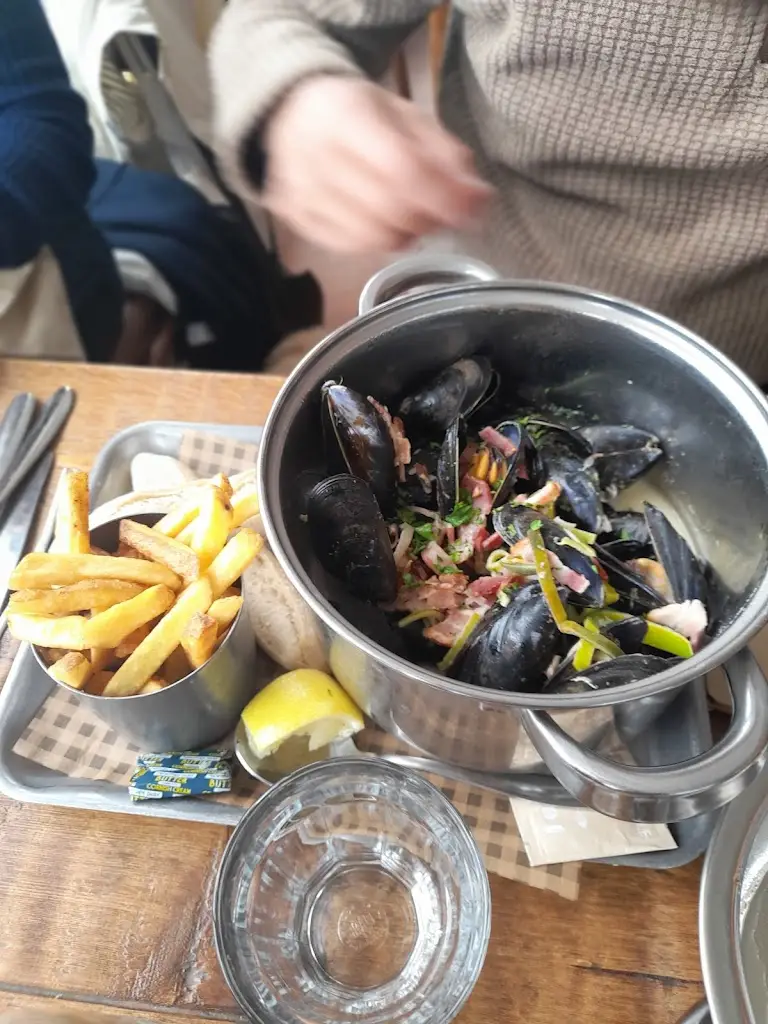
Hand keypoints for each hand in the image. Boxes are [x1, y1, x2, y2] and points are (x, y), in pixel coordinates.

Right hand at [263, 76, 492, 251]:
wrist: (291, 116)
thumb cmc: (359, 114)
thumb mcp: (407, 116)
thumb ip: (445, 155)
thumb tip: (479, 199)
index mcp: (344, 116)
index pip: (402, 169)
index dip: (442, 196)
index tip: (471, 209)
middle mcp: (315, 157)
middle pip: (388, 209)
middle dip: (429, 218)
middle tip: (446, 213)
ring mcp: (302, 194)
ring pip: (371, 237)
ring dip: (407, 234)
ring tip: (416, 215)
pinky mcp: (298, 221)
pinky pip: (352, 248)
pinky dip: (380, 242)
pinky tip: (387, 223)